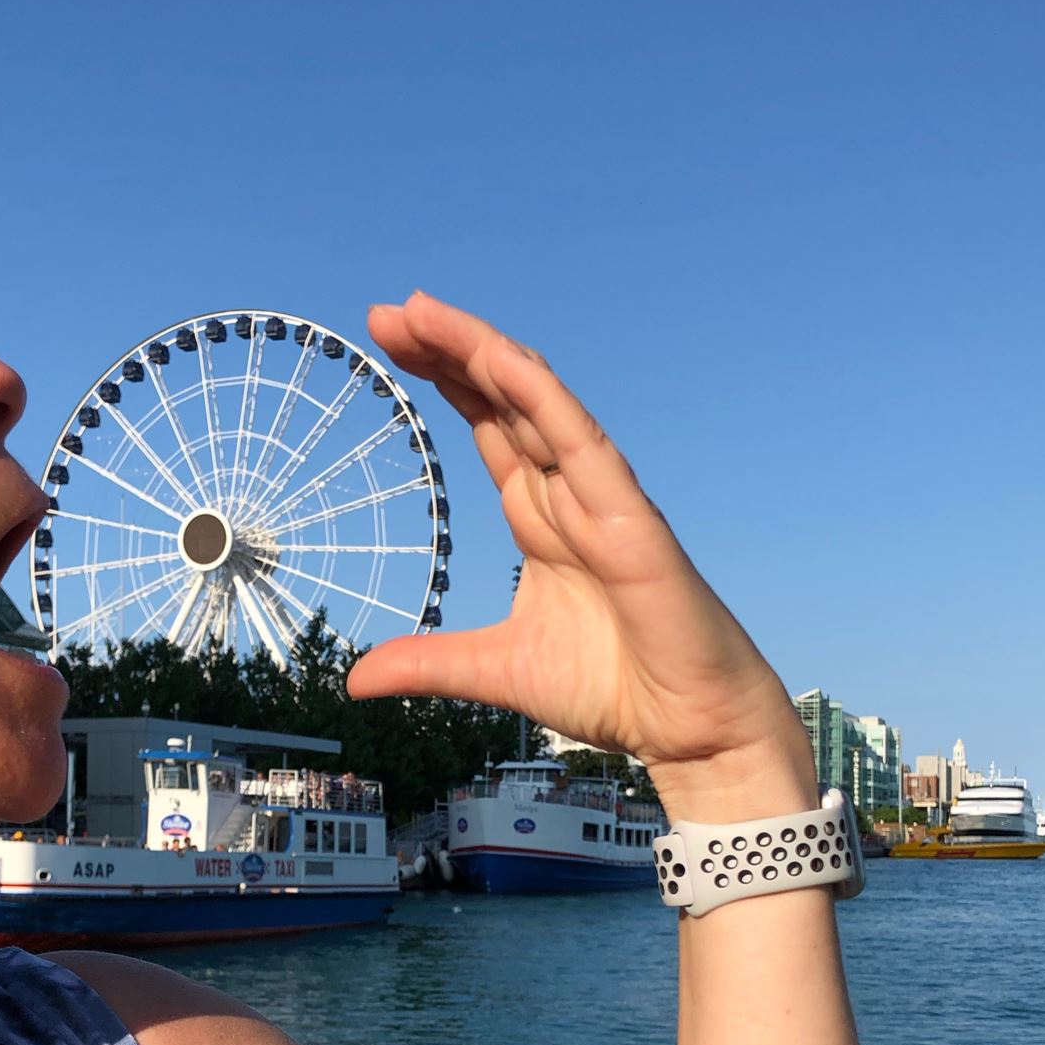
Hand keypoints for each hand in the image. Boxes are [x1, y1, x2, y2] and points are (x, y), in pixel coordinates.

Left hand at [348, 292, 815, 818]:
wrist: (689, 730)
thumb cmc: (613, 690)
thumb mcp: (494, 672)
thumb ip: (428, 665)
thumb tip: (355, 678)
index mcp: (541, 518)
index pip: (489, 427)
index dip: (444, 381)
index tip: (386, 343)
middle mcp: (570, 494)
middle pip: (502, 399)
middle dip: (447, 352)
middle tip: (385, 313)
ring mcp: (601, 498)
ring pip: (535, 401)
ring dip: (480, 352)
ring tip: (421, 313)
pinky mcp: (631, 517)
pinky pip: (580, 439)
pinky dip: (538, 393)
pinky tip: (496, 357)